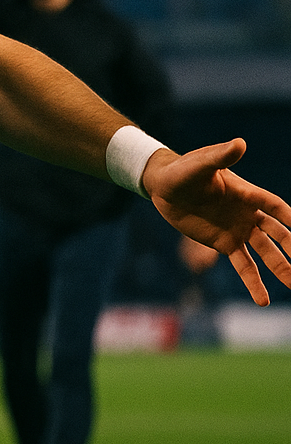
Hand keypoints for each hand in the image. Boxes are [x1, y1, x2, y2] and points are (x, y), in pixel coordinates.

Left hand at [143, 139, 290, 305]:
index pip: (276, 207)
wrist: (164, 186)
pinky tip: (262, 300)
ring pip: (266, 253)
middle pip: (278, 234)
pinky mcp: (224, 243)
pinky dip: (253, 282)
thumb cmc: (183, 170)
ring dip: (282, 269)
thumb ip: (220, 156)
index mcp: (247, 193)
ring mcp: (239, 230)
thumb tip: (239, 143)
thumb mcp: (200, 164)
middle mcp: (249, 214)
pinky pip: (243, 266)